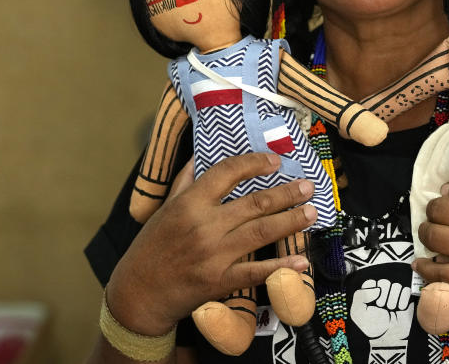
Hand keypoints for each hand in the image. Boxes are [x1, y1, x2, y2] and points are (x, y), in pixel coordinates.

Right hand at [106, 152, 316, 334]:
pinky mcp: (220, 281)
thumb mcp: (165, 208)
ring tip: (311, 212)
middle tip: (308, 186)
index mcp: (190, 203)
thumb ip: (185, 180)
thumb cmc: (151, 247)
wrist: (138, 294)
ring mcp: (214, 254)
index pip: (228, 172)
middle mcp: (204, 225)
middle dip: (287, 193)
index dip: (254, 163)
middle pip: (255, 202)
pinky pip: (256, 271)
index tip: (275, 161)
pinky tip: (301, 260)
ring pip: (262, 231)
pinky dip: (281, 266)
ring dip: (291, 220)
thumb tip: (199, 154)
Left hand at [350, 278, 411, 341]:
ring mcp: (394, 294)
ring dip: (393, 298)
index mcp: (369, 293)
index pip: (371, 282)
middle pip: (384, 282)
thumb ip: (360, 296)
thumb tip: (376, 289)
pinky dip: (402, 300)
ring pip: (396, 285)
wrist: (388, 339)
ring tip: (390, 309)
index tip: (372, 302)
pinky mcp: (405, 299)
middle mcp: (381, 291)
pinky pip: (406, 290)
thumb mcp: (358, 313)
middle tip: (381, 306)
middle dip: (383, 296)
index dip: (372, 291)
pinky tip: (399, 308)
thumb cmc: (372, 326)